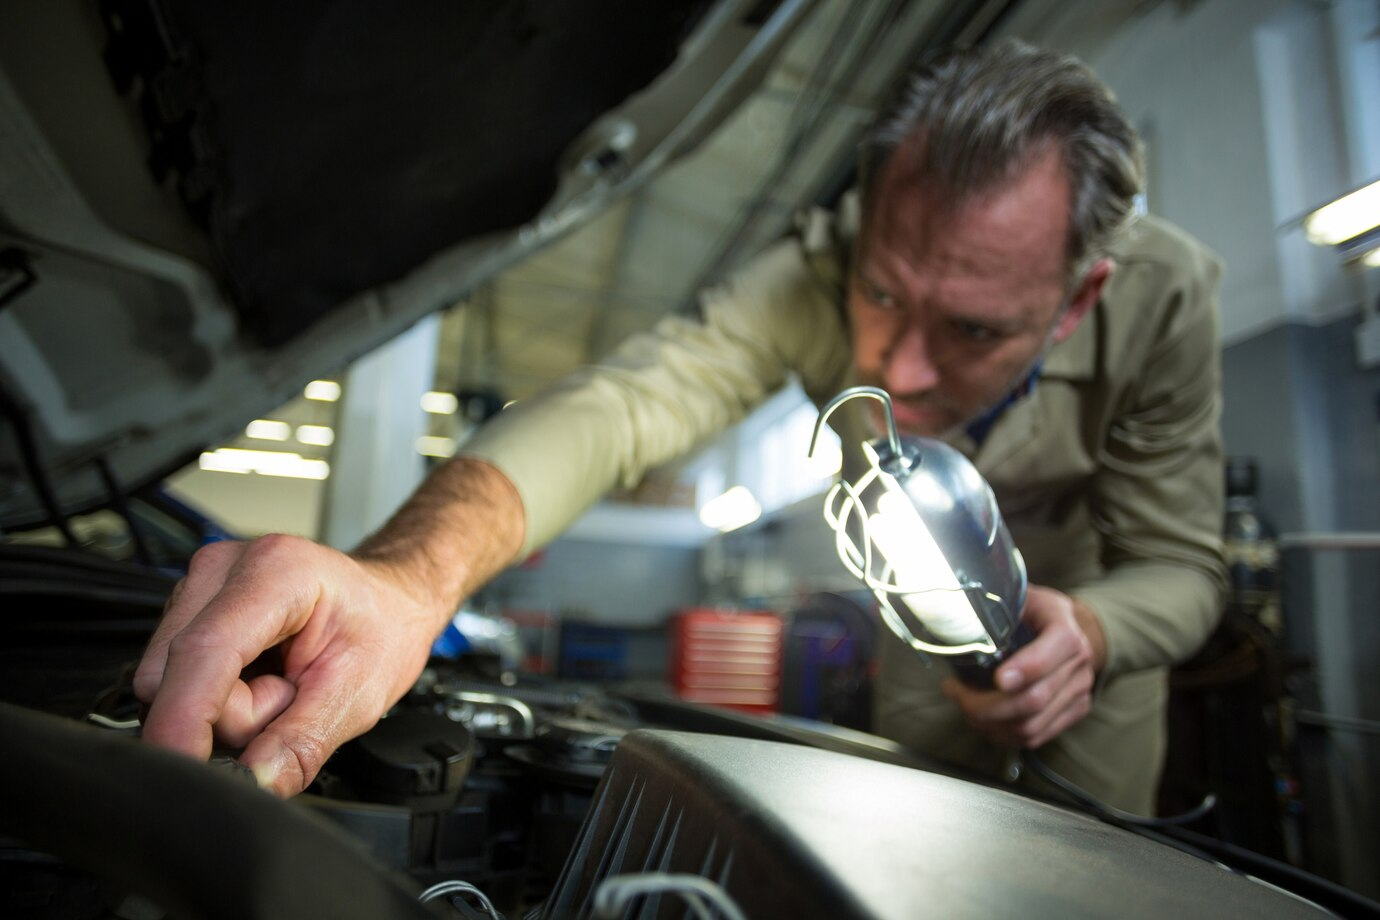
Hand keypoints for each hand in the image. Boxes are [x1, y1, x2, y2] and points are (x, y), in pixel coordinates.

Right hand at [133, 534, 446, 796]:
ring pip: (165, 681)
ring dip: (221, 707)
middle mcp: (224, 568)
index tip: (191, 771)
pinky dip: (213, 693)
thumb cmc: (382, 631)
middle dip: (226, 716)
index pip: (203, 653)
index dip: (185, 721)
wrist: (386, 602)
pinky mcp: (186, 606)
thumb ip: (301, 745)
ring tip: (279, 685)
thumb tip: (252, 784)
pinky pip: (171, 676)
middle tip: (290, 698)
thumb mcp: (359, 696)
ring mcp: (199, 583)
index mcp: (276, 573)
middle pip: (173, 676)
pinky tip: (256, 677)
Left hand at [941, 585, 1105, 749]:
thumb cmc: (1035, 611)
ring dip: (989, 724)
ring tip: (965, 707)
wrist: (1073, 628)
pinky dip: (1003, 735)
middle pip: (1034, 699)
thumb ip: (995, 602)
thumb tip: (953, 610)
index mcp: (1065, 629)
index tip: (996, 679)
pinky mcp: (1075, 711)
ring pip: (1031, 726)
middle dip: (987, 705)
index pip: (1047, 656)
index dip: (1023, 670)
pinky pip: (1036, 737)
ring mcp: (1079, 691)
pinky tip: (984, 721)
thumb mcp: (1021, 595)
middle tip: (955, 693)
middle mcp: (1078, 663)